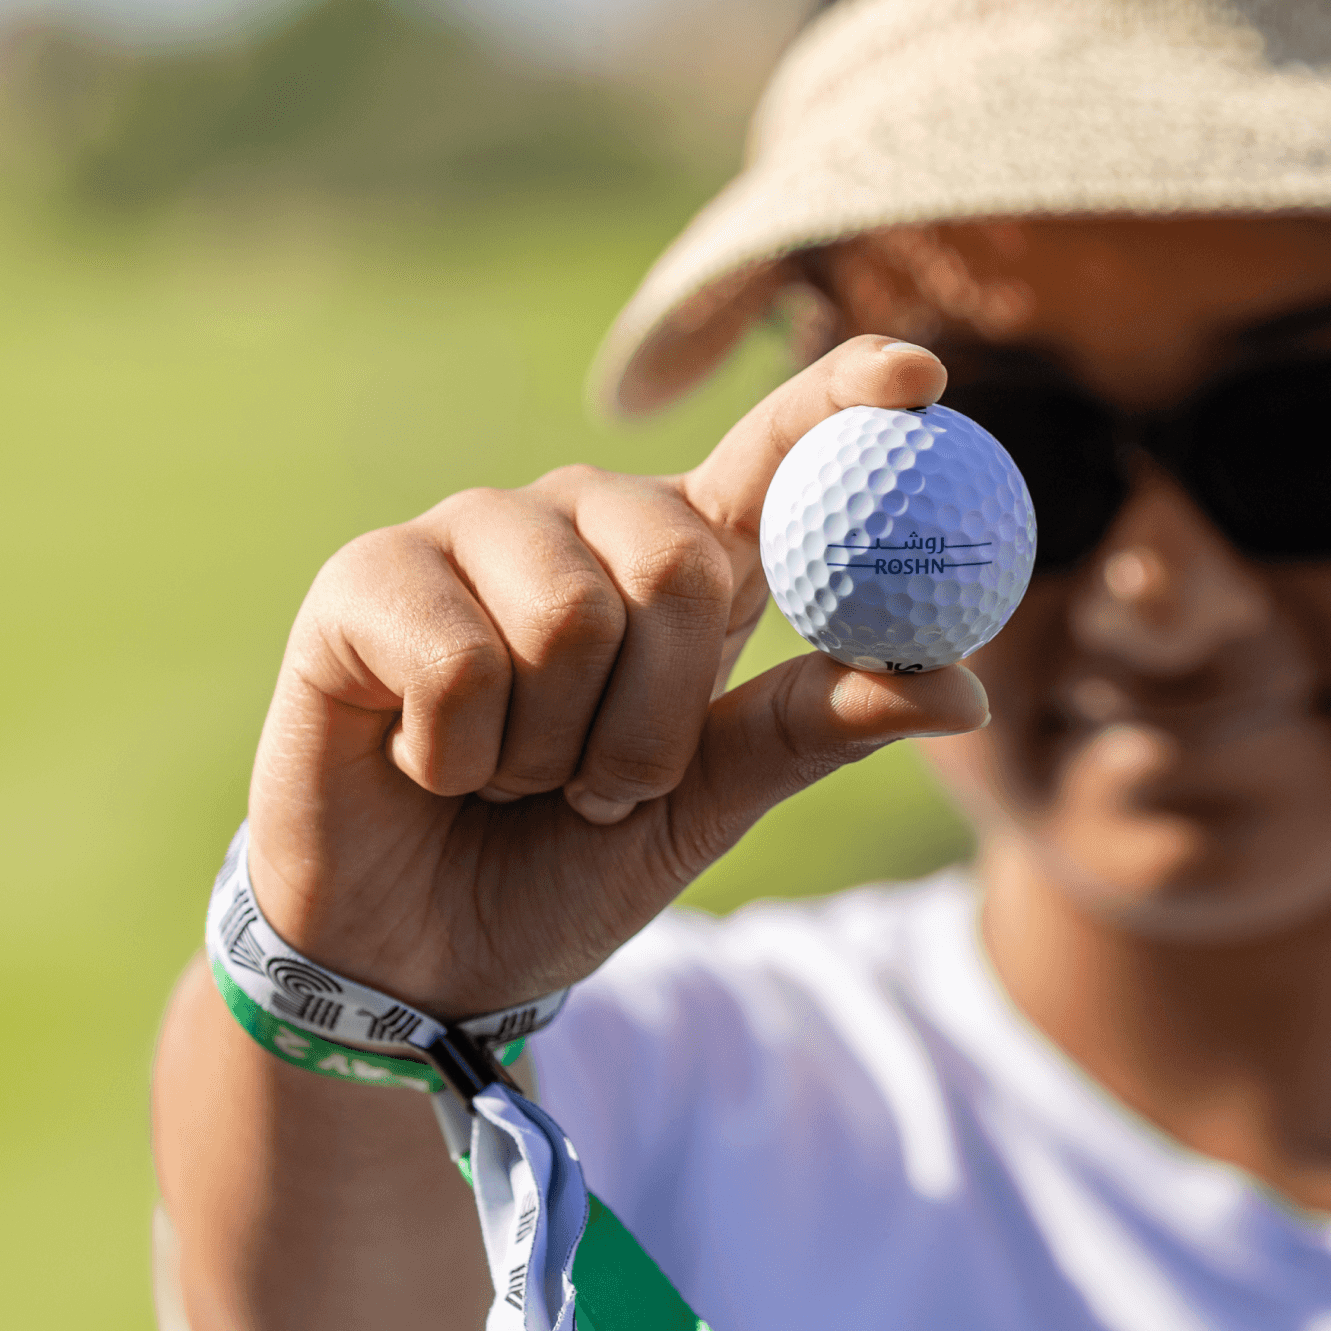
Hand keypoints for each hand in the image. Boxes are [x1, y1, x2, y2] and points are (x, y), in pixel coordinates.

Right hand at [241, 336, 986, 1017]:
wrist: (417, 953)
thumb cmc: (570, 858)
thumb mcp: (713, 800)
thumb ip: (819, 725)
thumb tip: (963, 689)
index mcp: (687, 555)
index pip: (778, 447)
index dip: (844, 399)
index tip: (924, 377)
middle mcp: (588, 517)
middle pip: (680, 563)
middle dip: (656, 722)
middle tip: (601, 788)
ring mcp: (474, 530)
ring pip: (571, 617)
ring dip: (553, 752)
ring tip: (510, 773)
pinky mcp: (368, 572)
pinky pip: (463, 661)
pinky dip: (461, 756)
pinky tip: (426, 760)